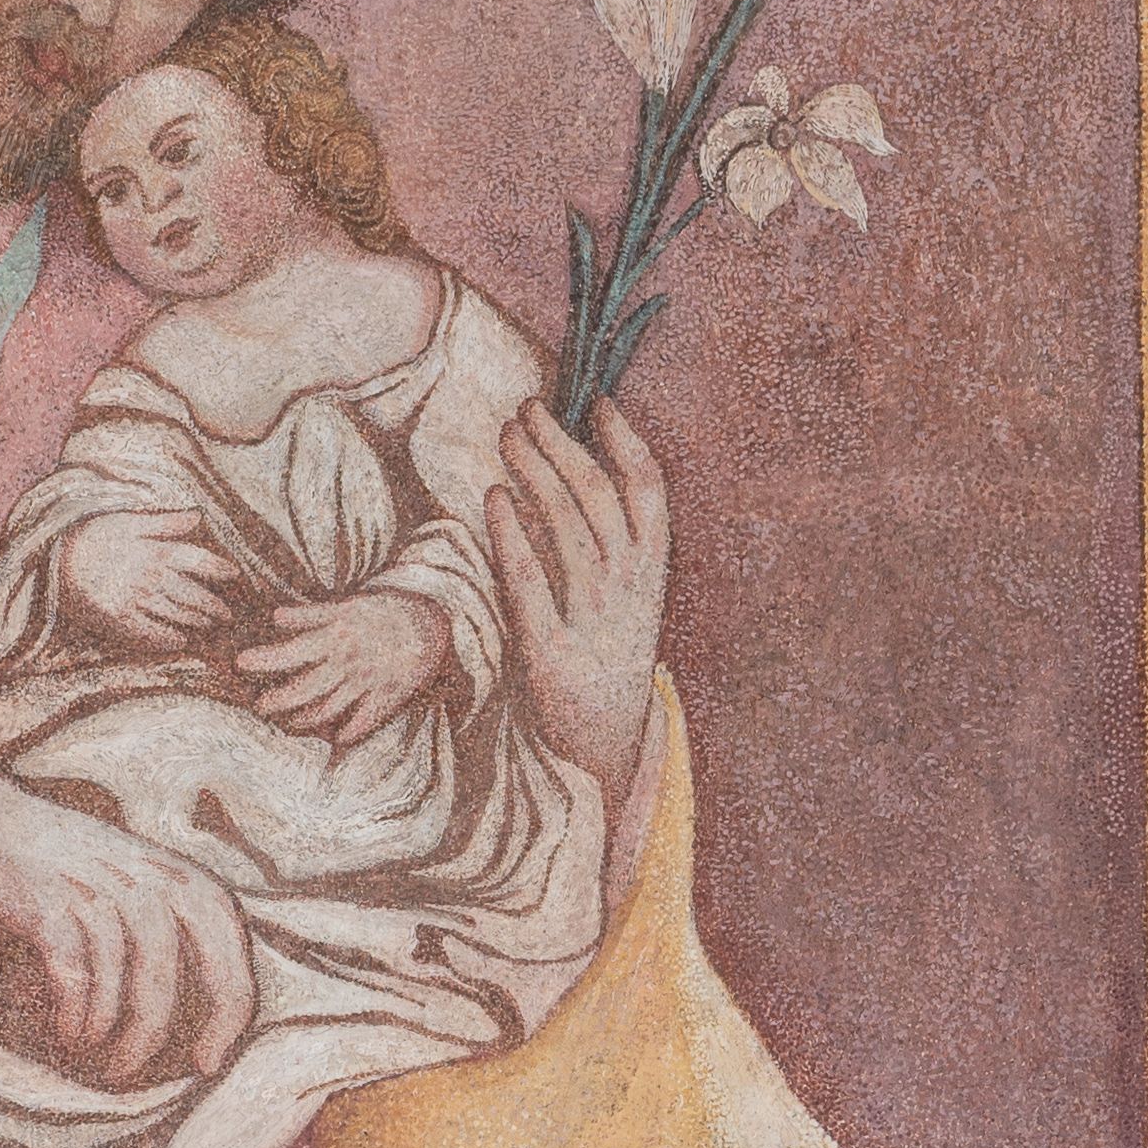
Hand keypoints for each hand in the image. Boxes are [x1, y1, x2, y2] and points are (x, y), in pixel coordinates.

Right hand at [0, 775, 253, 1086]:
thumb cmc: (70, 864)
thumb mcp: (139, 872)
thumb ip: (179, 916)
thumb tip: (215, 1001)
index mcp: (178, 873)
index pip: (227, 943)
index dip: (229, 1009)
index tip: (210, 1059)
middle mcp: (144, 877)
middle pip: (174, 970)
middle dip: (165, 1033)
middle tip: (146, 1074)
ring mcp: (96, 890)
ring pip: (127, 982)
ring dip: (118, 1035)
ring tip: (107, 1063)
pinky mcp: (48, 906)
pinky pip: (75, 977)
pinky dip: (76, 1015)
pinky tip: (70, 1035)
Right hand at [57, 524, 240, 655]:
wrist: (53, 559)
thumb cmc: (91, 535)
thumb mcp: (128, 521)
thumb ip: (165, 522)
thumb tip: (198, 517)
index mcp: (155, 551)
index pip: (197, 560)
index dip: (219, 569)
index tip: (233, 575)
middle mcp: (151, 577)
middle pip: (192, 593)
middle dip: (213, 604)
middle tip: (228, 614)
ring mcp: (136, 601)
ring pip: (176, 613)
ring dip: (197, 621)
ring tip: (210, 626)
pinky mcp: (119, 621)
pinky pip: (150, 634)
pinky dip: (168, 639)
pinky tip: (181, 642)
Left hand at [239, 585, 449, 743]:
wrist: (431, 622)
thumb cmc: (384, 612)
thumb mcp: (347, 606)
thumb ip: (310, 614)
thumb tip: (275, 616)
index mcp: (335, 637)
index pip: (290, 652)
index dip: (264, 660)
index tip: (240, 664)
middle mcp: (347, 663)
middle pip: (303, 688)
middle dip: (278, 700)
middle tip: (260, 705)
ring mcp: (366, 683)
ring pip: (328, 709)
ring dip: (305, 719)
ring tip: (290, 722)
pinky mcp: (386, 697)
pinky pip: (363, 723)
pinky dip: (348, 732)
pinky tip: (336, 738)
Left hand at [486, 399, 668, 804]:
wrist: (605, 744)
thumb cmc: (605, 653)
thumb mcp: (626, 594)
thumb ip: (608, 539)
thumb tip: (570, 464)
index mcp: (653, 571)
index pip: (649, 489)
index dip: (624, 440)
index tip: (595, 403)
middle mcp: (630, 591)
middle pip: (597, 497)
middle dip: (561, 443)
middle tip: (526, 409)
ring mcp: (594, 623)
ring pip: (566, 528)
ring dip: (535, 472)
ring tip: (507, 436)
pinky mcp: (552, 656)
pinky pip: (530, 584)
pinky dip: (512, 536)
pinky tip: (494, 499)